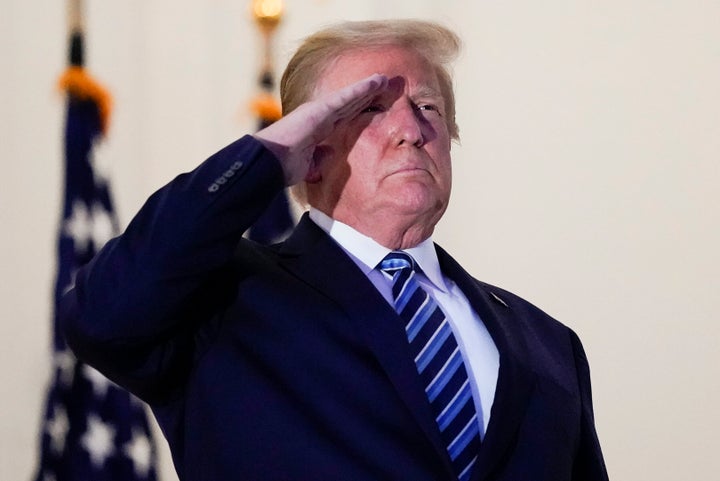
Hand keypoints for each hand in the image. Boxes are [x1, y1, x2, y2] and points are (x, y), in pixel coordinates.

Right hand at [253, 73, 388, 185]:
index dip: (359, 109)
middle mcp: (319, 116)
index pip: (344, 117)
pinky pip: (345, 97)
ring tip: (384, 79)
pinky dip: (360, 89)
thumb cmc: (283, 165)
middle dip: (367, 95)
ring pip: (350, 97)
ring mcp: (319, 111)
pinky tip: (375, 82)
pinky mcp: (319, 109)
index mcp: (317, 129)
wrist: (269, 163)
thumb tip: (331, 152)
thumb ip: (320, 157)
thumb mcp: (308, 164)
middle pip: (349, 104)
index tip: (375, 104)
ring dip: (368, 87)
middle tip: (385, 86)